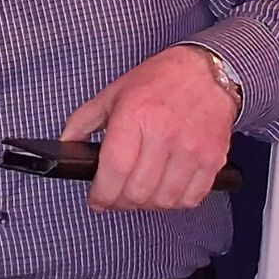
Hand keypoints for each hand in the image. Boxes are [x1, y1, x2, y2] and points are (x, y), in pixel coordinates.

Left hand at [60, 45, 236, 211]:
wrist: (207, 73)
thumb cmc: (158, 81)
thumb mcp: (113, 92)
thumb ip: (83, 119)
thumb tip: (65, 144)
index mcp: (134, 114)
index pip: (115, 168)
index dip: (102, 193)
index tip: (97, 201)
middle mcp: (164, 133)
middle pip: (138, 191)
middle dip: (120, 202)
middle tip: (115, 198)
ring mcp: (191, 149)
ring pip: (163, 200)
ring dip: (147, 205)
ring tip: (139, 193)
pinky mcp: (213, 160)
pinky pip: (190, 199)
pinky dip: (174, 203)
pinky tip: (164, 190)